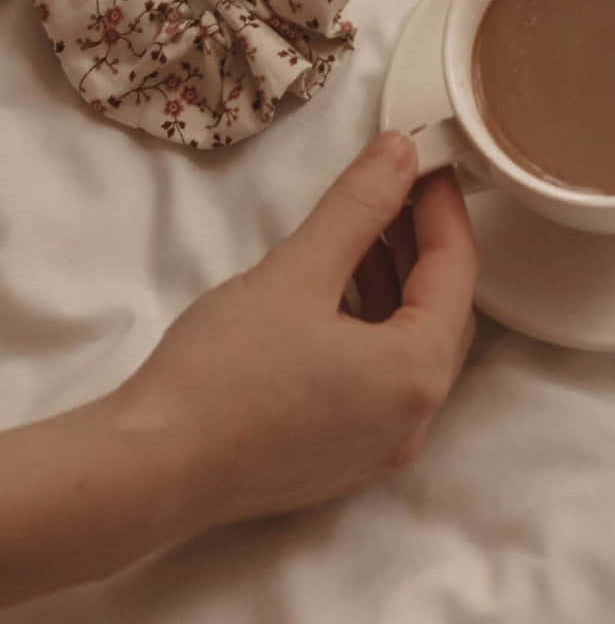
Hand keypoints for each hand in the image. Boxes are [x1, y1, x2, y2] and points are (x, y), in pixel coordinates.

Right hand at [118, 130, 477, 531]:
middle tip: (392, 189)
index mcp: (418, 374)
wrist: (150, 471)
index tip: (423, 160)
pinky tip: (332, 291)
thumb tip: (402, 152)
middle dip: (420, 244)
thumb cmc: (227, 370)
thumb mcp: (299, 270)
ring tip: (358, 229)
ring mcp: (377, 448)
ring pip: (407, 346)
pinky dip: (368, 326)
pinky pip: (378, 379)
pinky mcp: (340, 459)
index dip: (441, 206)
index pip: (456, 269)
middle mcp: (413, 420)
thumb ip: (359, 206)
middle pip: (441, 311)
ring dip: (392, 283)